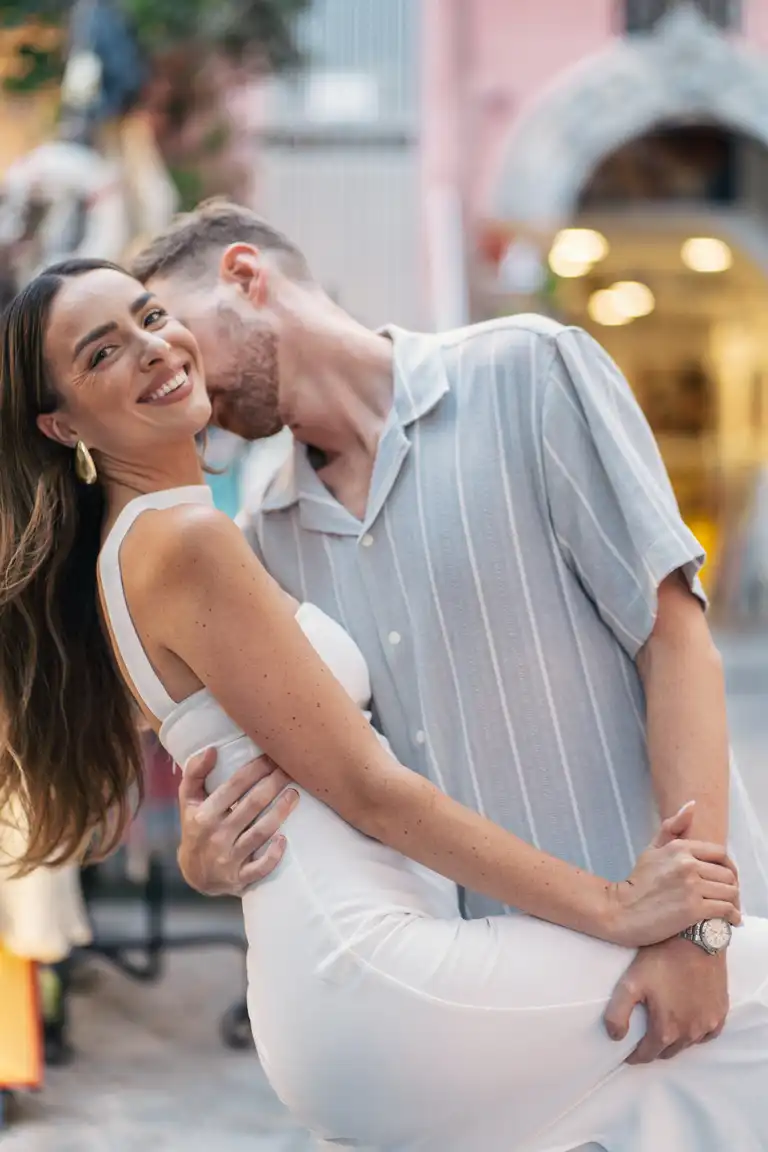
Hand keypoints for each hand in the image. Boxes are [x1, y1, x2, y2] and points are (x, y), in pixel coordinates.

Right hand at [177, 747, 298, 896]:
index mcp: (205, 814)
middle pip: (252, 805)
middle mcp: (217, 836)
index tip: (271, 756)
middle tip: (291, 769)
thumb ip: (194, 773)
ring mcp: (229, 858)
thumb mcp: (188, 801)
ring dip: (280, 812)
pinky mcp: (240, 878)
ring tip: (294, 794)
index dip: (256, 769)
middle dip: (274, 784)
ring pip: (260, 832)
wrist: (194, 874)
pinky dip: (273, 855)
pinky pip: (260, 868)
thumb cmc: (196, 828)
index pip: (234, 786)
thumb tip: (212, 750)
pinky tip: (284, 839)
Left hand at [605, 935, 727, 1062]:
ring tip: (663, 1028)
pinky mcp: (721, 1011)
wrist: (695, 938)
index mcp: (667, 1030)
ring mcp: (709, 1024)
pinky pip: (708, 1033)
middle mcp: (690, 1034)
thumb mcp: (631, 982)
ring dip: (675, 1041)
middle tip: (643, 1038)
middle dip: (654, 1049)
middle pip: (668, 1052)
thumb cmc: (661, 959)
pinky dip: (696, 1033)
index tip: (626, 1053)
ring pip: (688, 1043)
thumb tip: (616, 1037)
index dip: (634, 1056)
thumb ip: (617, 1013)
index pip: (647, 1055)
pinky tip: (688, 1021)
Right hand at [607, 801, 739, 947]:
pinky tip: (730, 920)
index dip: (727, 866)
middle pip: (727, 874)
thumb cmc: (638, 882)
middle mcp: (688, 864)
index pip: (720, 853)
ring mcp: (692, 887)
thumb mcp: (652, 849)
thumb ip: (672, 827)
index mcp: (680, 848)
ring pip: (730, 892)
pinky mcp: (694, 909)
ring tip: (728, 909)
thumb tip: (692, 805)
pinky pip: (725, 909)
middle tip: (725, 896)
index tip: (725, 878)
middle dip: (729, 886)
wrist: (623, 911)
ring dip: (732, 902)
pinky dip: (732, 916)